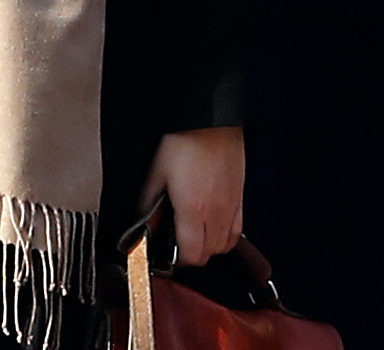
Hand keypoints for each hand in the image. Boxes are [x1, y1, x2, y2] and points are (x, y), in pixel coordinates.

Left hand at [140, 127, 243, 266]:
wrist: (211, 122)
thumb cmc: (186, 141)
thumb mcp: (157, 172)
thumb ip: (148, 202)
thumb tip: (143, 220)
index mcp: (193, 210)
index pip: (192, 255)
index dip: (178, 261)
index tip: (169, 254)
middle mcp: (215, 213)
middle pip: (208, 255)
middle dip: (192, 255)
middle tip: (178, 244)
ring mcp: (230, 207)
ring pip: (224, 246)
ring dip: (209, 248)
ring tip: (195, 237)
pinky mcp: (239, 198)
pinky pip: (236, 231)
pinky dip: (225, 237)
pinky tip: (213, 226)